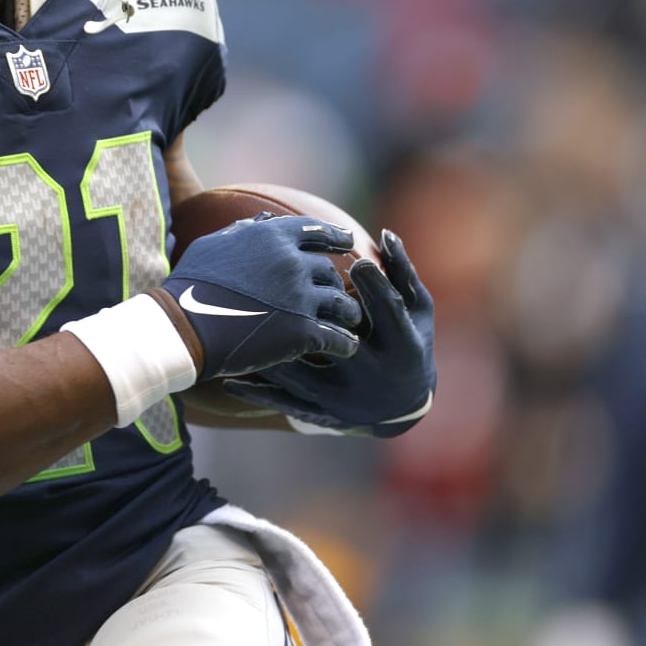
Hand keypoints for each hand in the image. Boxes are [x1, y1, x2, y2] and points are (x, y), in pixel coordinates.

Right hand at [156, 214, 363, 379]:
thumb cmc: (190, 285)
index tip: (347, 242)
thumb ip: (243, 231)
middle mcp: (291, 262)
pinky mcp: (300, 331)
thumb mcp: (212, 246)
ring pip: (341, 303)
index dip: (336, 236)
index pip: (316, 230)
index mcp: (272, 237)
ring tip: (349, 321)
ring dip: (347, 312)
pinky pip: (336, 337)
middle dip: (333, 283)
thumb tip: (264, 218)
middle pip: (329, 271)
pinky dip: (344, 343)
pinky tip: (345, 348)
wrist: (181, 327)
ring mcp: (299, 297)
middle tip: (336, 294)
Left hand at [223, 230, 434, 435]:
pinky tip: (228, 379)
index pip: (387, 310)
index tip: (353, 260)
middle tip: (278, 292)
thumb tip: (385, 233)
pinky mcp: (323, 413)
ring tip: (238, 329)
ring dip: (269, 354)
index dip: (371, 284)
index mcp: (401, 345)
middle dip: (311, 319)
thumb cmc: (410, 341)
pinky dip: (256, 391)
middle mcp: (372, 375)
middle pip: (340, 345)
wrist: (403, 405)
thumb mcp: (417, 308)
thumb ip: (401, 271)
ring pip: (303, 375)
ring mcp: (344, 398)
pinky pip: (284, 402)